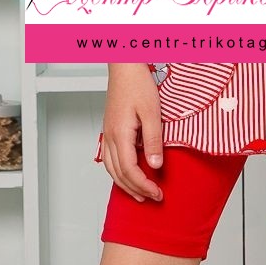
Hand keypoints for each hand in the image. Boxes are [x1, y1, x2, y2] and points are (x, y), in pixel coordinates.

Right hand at [101, 65, 164, 201]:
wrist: (125, 66)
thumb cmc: (138, 83)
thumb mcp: (152, 112)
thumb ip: (153, 140)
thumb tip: (155, 166)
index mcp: (120, 134)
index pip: (130, 170)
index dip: (144, 185)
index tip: (158, 193)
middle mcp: (110, 136)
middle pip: (119, 174)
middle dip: (136, 190)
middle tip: (152, 198)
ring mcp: (108, 133)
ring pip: (111, 168)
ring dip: (125, 184)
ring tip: (139, 194)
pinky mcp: (110, 129)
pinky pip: (110, 158)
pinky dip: (118, 172)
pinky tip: (127, 174)